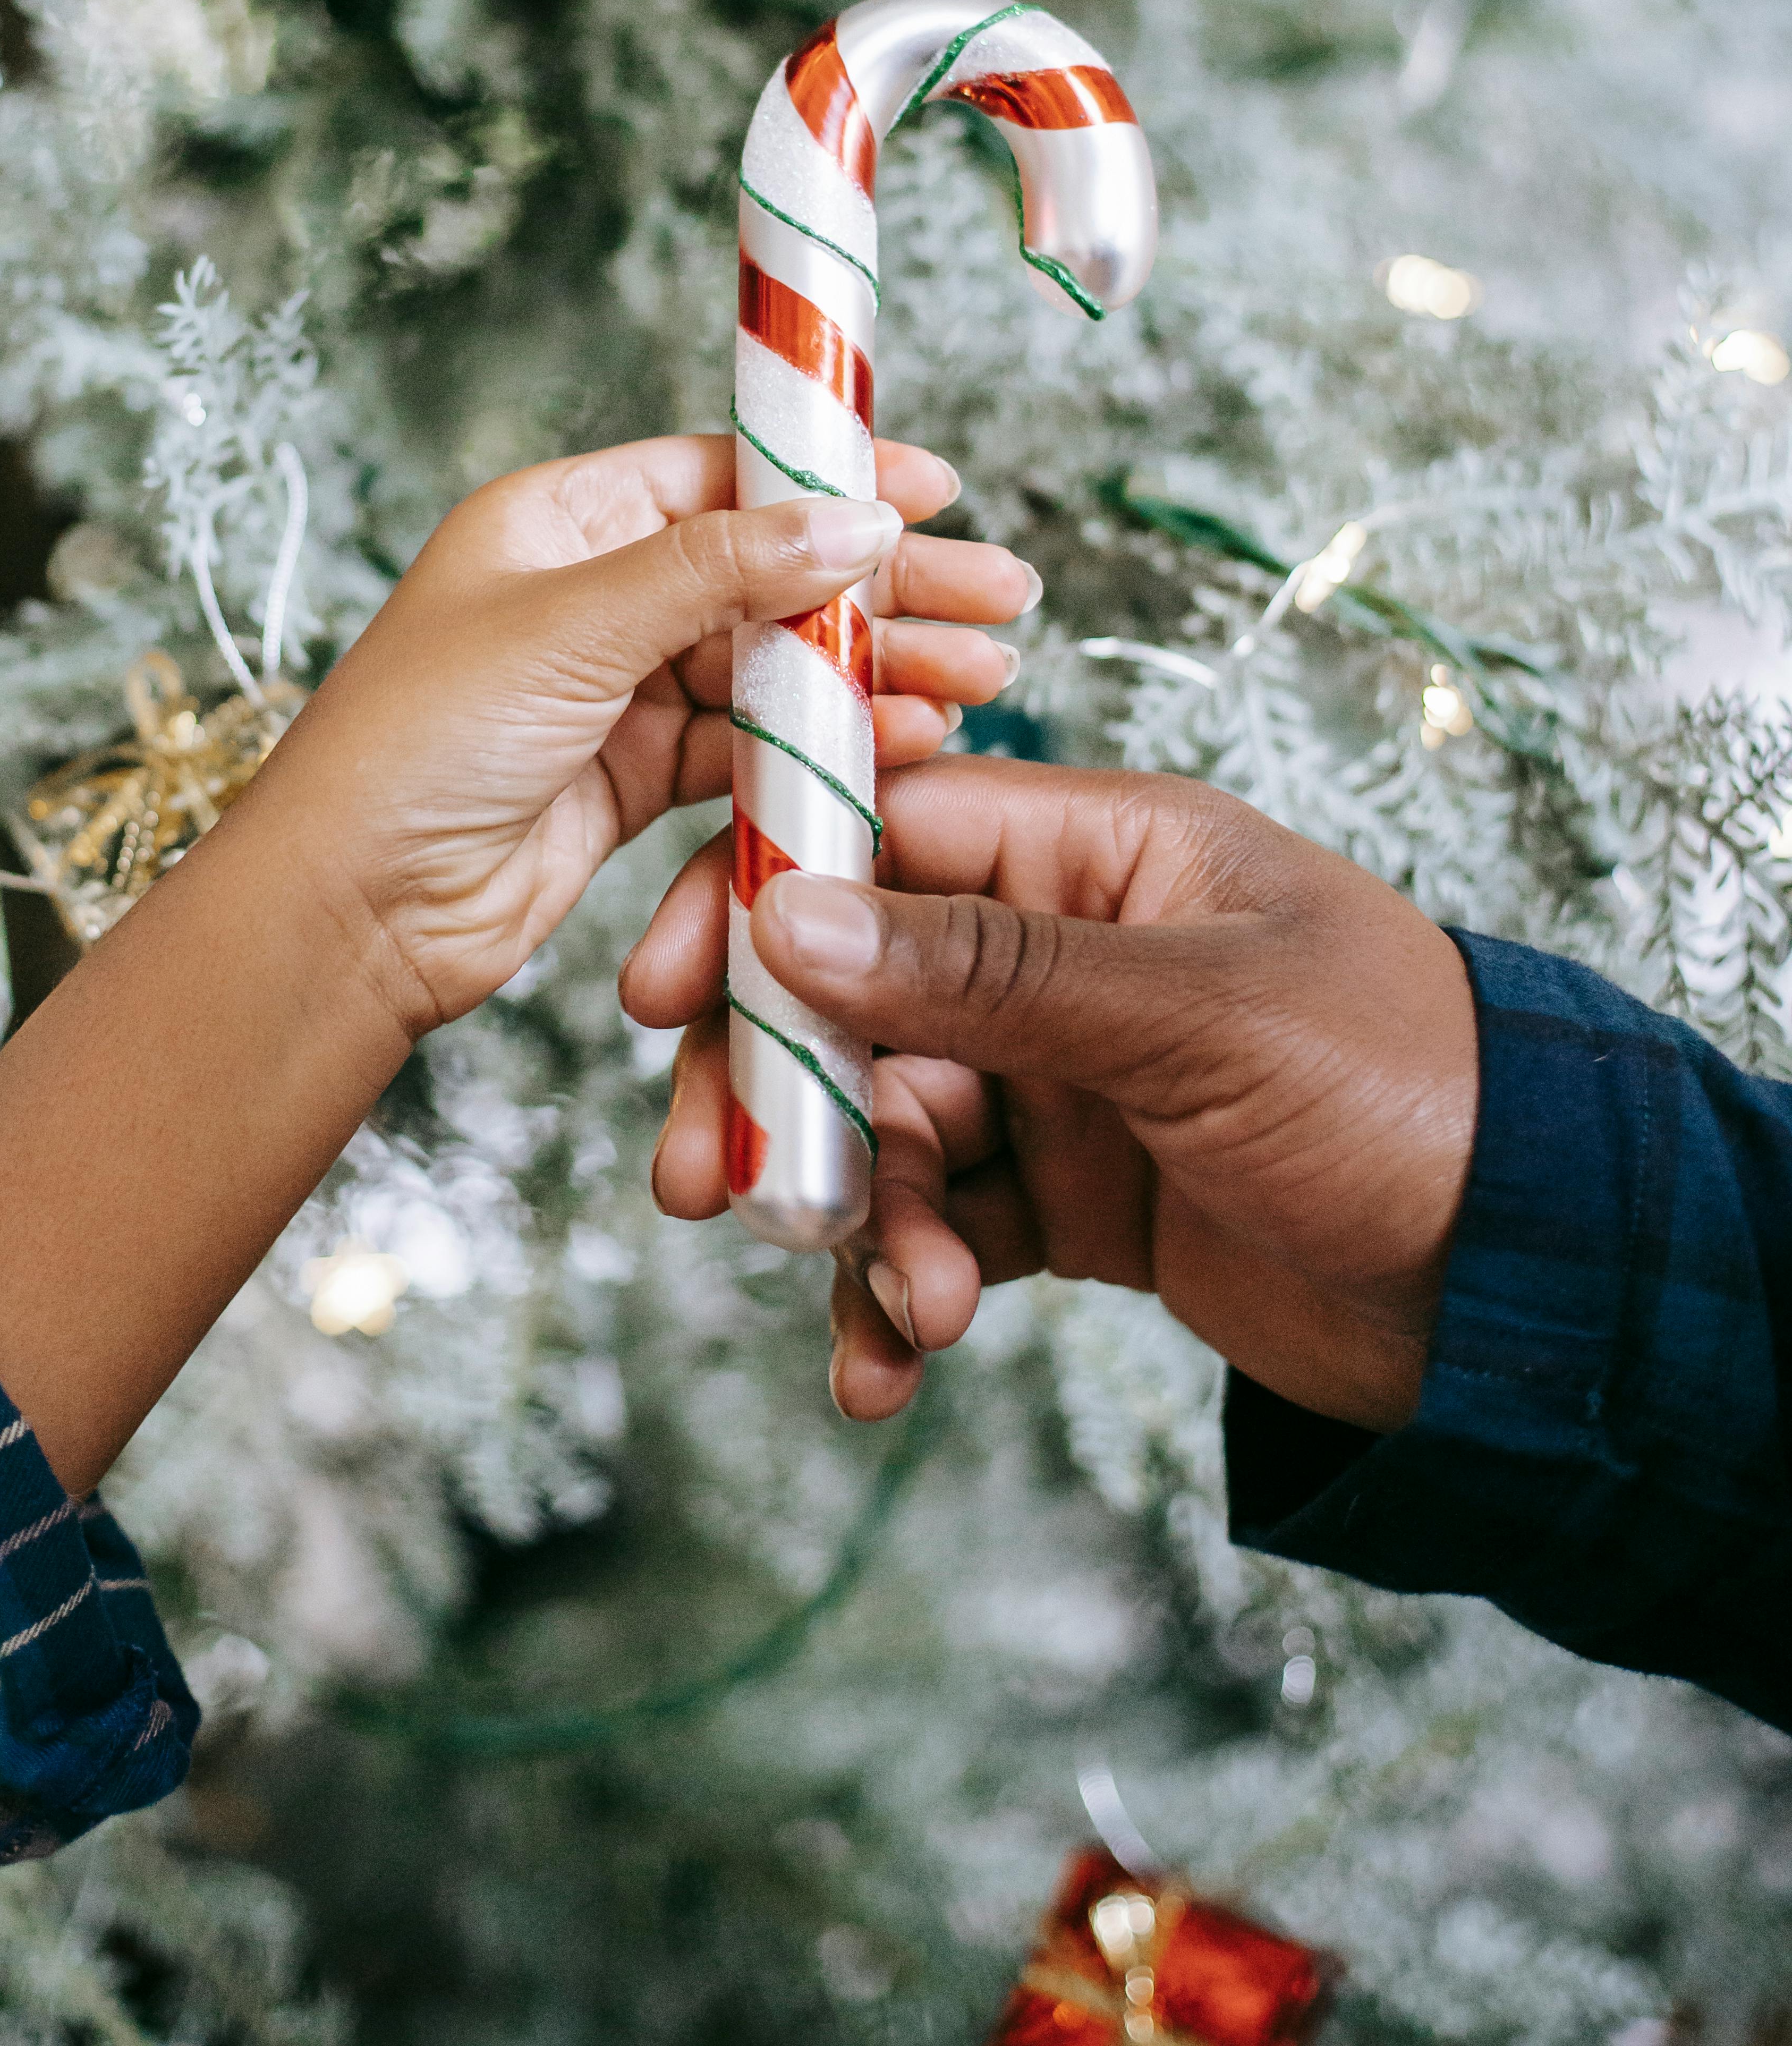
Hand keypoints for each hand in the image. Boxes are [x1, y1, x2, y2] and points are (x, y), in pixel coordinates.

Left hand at [258, 434, 1036, 1044]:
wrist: (351, 911)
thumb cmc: (417, 745)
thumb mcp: (574, 625)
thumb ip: (722, 571)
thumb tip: (850, 516)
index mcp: (558, 523)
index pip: (724, 475)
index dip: (833, 480)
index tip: (935, 491)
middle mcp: (592, 595)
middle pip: (769, 571)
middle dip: (885, 587)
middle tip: (999, 599)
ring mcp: (617, 690)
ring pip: (775, 662)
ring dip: (875, 669)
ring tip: (980, 677)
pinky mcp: (636, 779)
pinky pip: (754, 744)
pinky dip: (829, 742)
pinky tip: (906, 738)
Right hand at [626, 760, 1476, 1437]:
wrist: (1525, 1282)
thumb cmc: (1403, 1091)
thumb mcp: (1196, 1016)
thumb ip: (989, 974)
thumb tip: (796, 916)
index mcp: (1099, 856)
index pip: (882, 834)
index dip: (762, 900)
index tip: (670, 990)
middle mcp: (1064, 955)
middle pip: (855, 994)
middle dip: (780, 1092)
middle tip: (712, 1190)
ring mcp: (1063, 1078)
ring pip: (888, 1126)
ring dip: (864, 1220)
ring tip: (906, 1307)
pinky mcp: (1072, 1196)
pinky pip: (942, 1227)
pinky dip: (904, 1289)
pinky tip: (893, 1361)